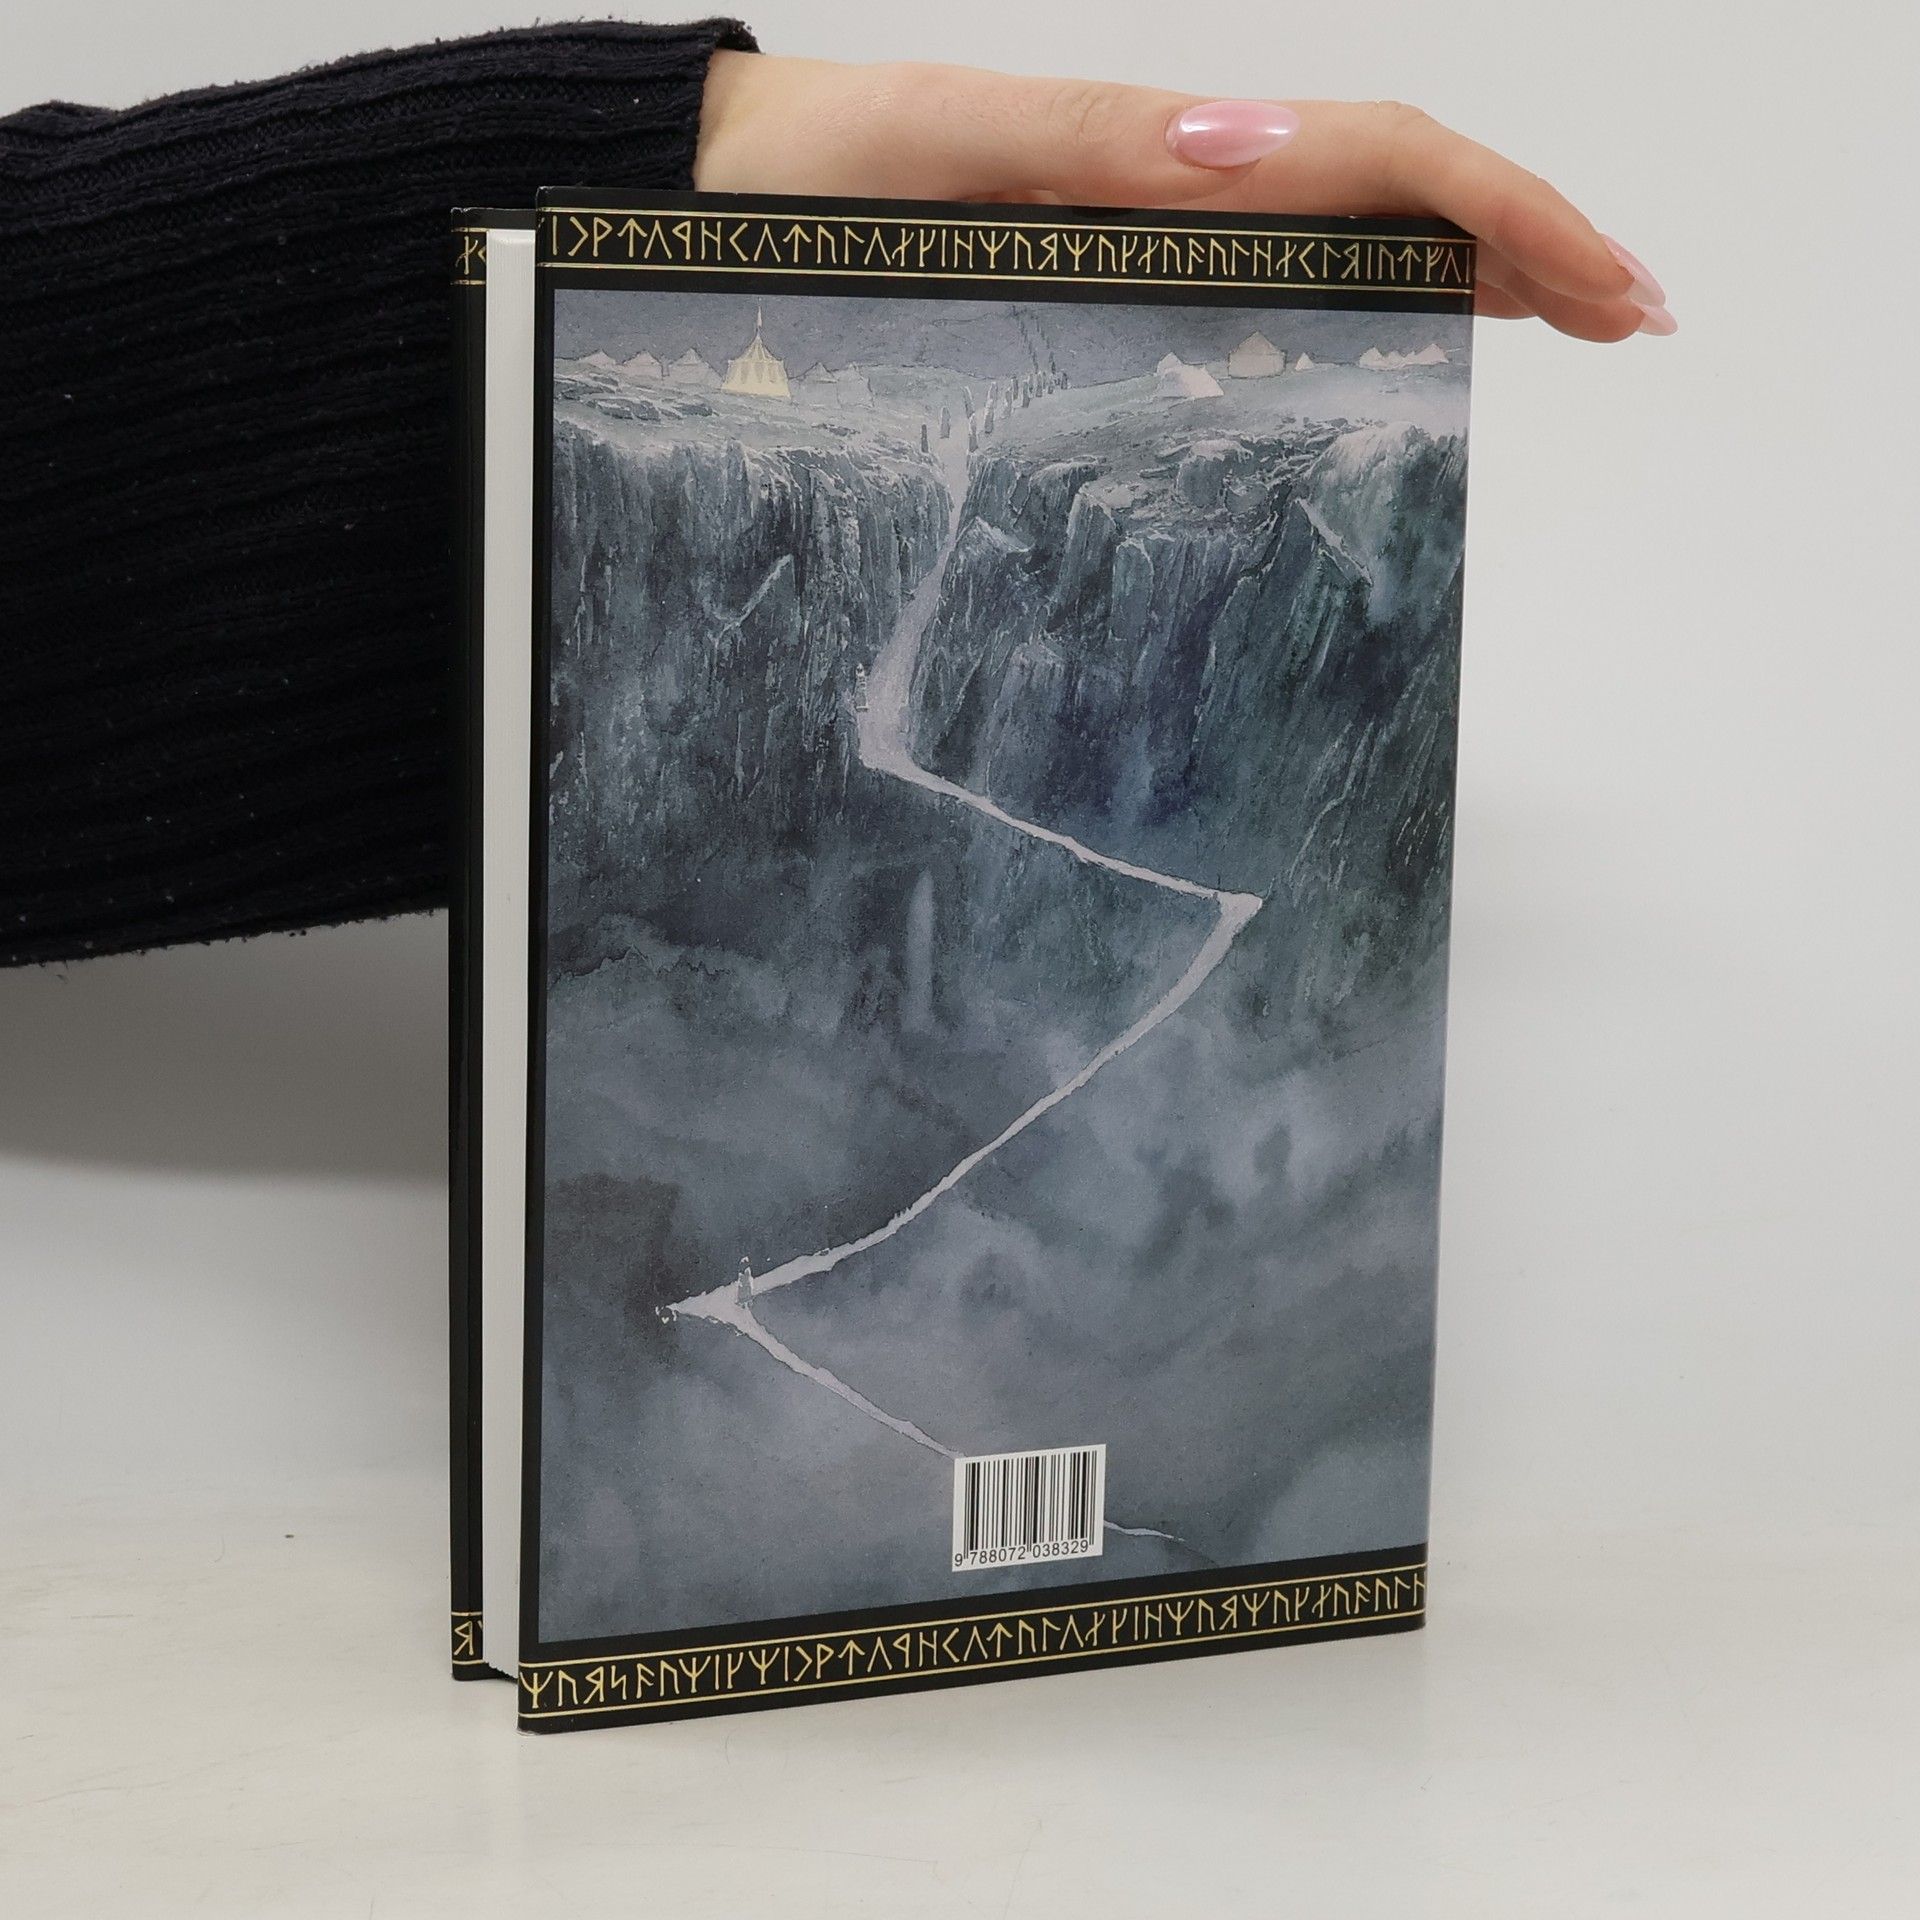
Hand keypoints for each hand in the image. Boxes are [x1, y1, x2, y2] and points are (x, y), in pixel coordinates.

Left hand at [697, 55, 1671, 340]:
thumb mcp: (938, 148)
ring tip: (1567, 320)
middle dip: (1527, 242)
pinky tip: (1419, 322)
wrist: (714, 194)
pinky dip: (1368, 289)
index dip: (1508, 216)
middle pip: (1392, 190)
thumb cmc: (798, 185)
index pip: (1376, 162)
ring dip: (1474, 263)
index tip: (1606, 291)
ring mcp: (1152, 227)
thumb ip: (1082, 145)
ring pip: (1348, 228)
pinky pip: (1269, 271)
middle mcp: (1173, 186)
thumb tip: (1246, 144)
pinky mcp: (1112, 269)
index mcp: (1157, 153)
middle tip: (1626, 322)